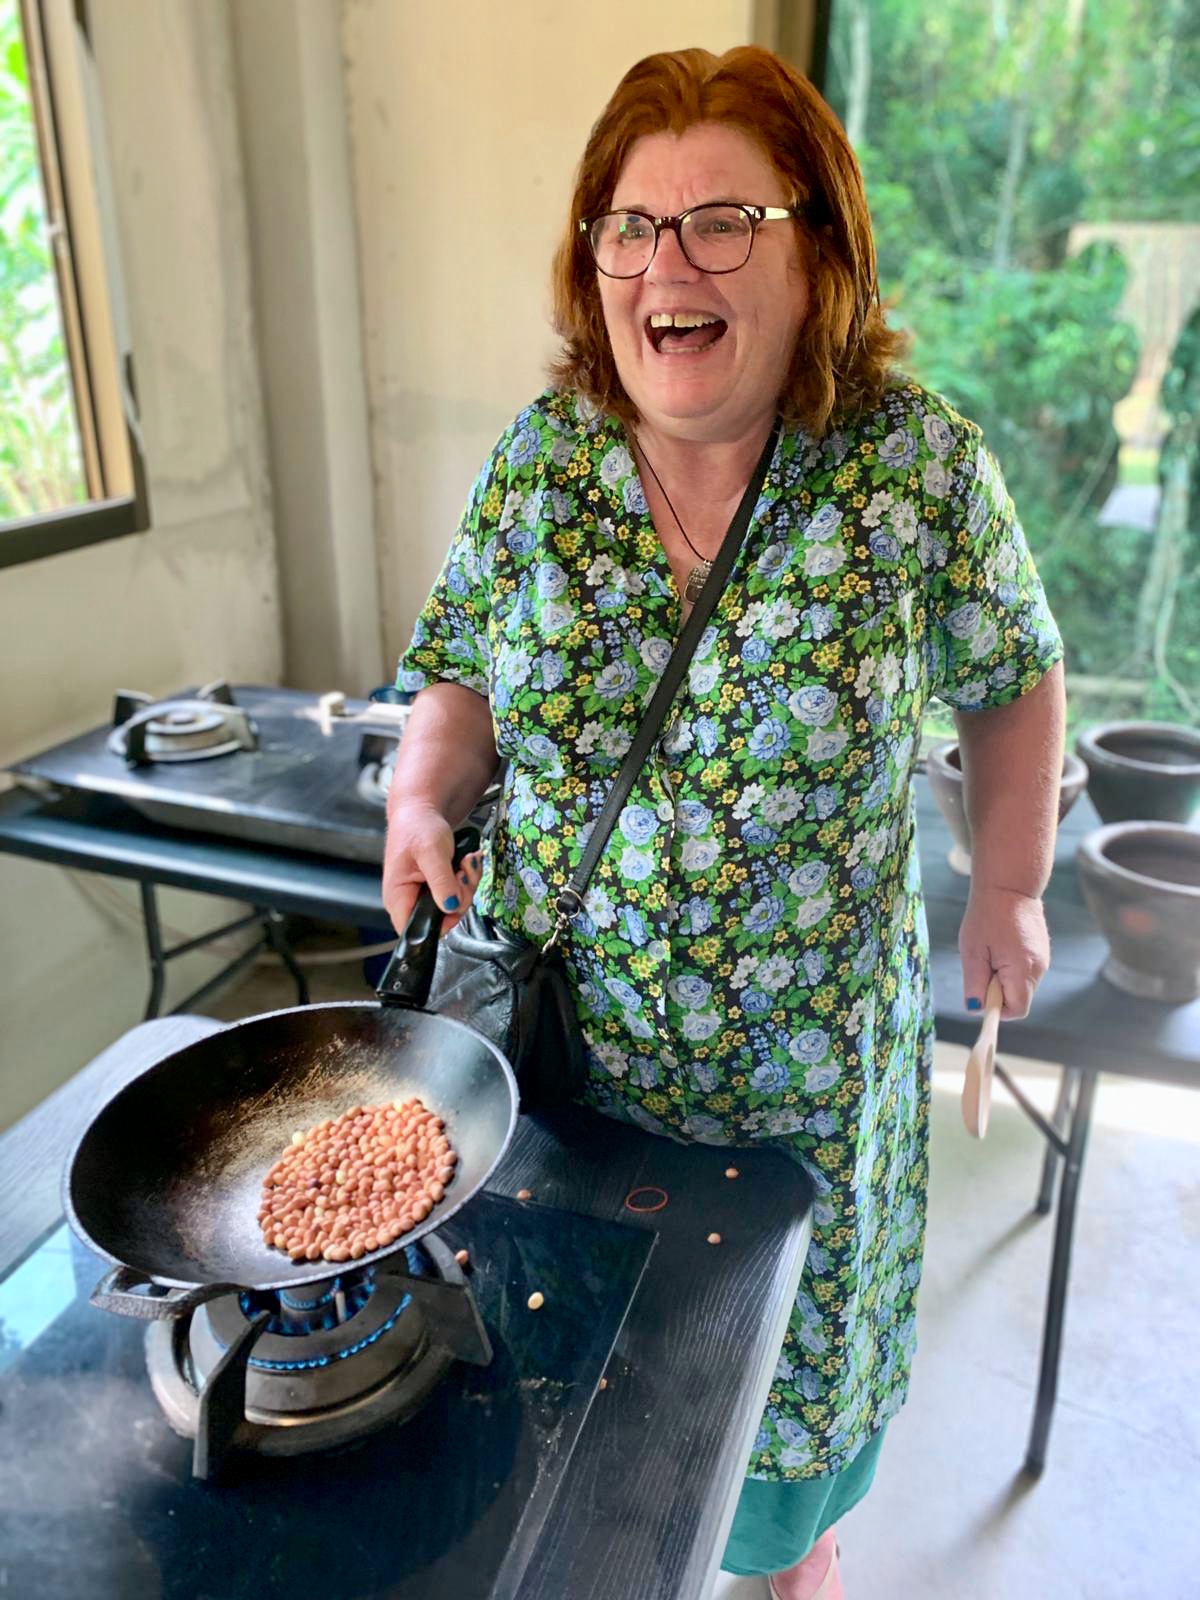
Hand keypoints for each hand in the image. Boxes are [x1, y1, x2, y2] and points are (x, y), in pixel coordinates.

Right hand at [382, 803, 483, 936]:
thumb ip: (441, 881)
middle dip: (461, 895)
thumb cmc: (418, 827)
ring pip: (455, 906)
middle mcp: (409, 901)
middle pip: (442, 919)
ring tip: (464, 861)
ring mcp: (424, 895)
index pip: (415, 931)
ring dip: (467, 884)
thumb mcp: (431, 851)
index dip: (441, 924)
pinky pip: (458, 894)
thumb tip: (451, 907)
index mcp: (398, 898)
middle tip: (463, 871)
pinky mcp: (437, 888)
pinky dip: (467, 878)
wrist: (422, 810)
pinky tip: (465, 861)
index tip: (456, 900)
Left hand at [958, 884, 1049, 1019]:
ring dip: (1004, 978)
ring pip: (1022, 985)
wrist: (1009, 886)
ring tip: (992, 952)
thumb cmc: (987, 916)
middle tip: (983, 965)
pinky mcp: (1042, 952)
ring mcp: (1043, 959)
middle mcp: (1039, 968)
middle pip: (1020, 999)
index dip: (997, 1009)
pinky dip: (1011, 968)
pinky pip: (1025, 971)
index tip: (981, 994)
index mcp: (1023, 969)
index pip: (1017, 1010)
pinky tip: (1001, 946)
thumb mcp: (973, 952)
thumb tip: (975, 1009)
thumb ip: (975, 984)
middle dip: (999, 991)